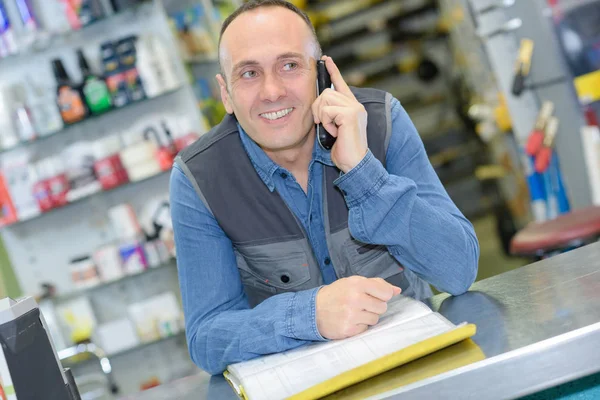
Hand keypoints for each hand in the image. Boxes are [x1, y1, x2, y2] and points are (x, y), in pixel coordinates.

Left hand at [312, 56, 368, 172]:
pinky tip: (335, 133)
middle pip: (325, 92)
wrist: (354, 163)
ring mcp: (354, 108)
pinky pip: (327, 111)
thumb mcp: (333, 128)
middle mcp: (355, 104)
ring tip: (331, 129)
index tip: (326, 59)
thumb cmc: (343, 150)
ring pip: (325, 99)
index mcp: (352, 106)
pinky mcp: (350, 114)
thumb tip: (318, 104)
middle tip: (322, 124)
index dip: (333, 71)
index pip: (341, 84)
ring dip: (322, 117)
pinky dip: (326, 123)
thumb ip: (329, 114)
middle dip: (317, 108)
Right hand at [315, 276, 401, 339]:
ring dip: (368, 316)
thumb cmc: (336, 294)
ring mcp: (352, 315)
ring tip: (354, 312)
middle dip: (374, 306)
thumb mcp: (353, 282)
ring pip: (375, 319)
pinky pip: (366, 328)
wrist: (314, 310)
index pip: (385, 292)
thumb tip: (397, 290)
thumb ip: (376, 284)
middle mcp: (355, 299)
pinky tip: (350, 320)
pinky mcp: (349, 329)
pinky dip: (360, 325)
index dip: (384, 295)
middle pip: (382, 307)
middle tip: (361, 304)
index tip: (377, 296)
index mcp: (357, 284)